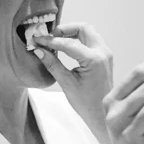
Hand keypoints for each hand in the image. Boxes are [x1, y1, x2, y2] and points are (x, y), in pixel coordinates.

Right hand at [33, 22, 113, 138]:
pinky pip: (90, 41)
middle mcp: (103, 53)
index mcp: (94, 60)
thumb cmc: (86, 103)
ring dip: (71, 33)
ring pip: (88, 32)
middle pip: (83, 28)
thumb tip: (38, 50)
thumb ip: (52, 64)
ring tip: (55, 41)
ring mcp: (105, 54)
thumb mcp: (67, 84)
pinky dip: (77, 40)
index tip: (37, 39)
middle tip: (49, 37)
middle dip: (64, 29)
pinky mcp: (104, 57)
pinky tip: (65, 47)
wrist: (103, 115)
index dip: (50, 40)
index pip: (68, 43)